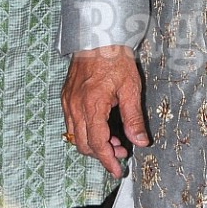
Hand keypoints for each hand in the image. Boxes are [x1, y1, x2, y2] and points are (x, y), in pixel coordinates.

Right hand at [61, 45, 149, 176]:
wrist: (97, 37)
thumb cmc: (116, 59)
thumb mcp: (131, 88)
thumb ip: (133, 118)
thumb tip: (140, 141)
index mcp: (92, 106)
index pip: (97, 144)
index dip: (107, 161)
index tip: (117, 170)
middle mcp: (75, 107)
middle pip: (83, 145)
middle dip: (101, 154)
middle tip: (121, 151)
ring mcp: (68, 102)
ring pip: (75, 136)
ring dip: (93, 143)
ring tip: (114, 139)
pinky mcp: (66, 98)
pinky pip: (72, 123)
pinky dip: (86, 131)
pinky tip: (102, 125)